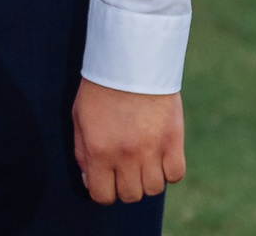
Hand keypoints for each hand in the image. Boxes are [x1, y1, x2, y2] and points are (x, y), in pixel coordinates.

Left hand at [72, 80, 184, 204]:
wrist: (131, 59)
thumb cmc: (101, 88)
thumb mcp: (80, 118)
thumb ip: (83, 153)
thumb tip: (89, 180)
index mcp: (98, 151)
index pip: (102, 196)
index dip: (103, 191)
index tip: (106, 180)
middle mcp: (125, 155)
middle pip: (131, 195)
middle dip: (125, 186)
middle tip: (124, 168)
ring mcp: (151, 150)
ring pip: (153, 189)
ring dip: (147, 179)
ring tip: (142, 160)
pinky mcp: (173, 140)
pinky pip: (175, 175)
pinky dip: (169, 171)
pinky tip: (160, 156)